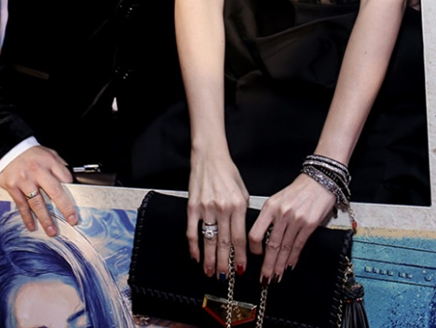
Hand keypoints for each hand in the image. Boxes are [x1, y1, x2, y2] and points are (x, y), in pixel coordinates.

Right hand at [0, 145, 77, 235]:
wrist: (5, 149)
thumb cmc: (29, 153)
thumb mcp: (47, 152)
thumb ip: (58, 165)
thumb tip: (70, 179)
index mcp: (48, 161)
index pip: (64, 177)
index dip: (72, 189)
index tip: (78, 201)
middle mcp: (37, 171)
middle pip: (54, 191)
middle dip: (64, 207)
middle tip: (72, 219)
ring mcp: (24, 180)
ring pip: (37, 203)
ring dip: (45, 219)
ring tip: (52, 231)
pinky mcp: (13, 187)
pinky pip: (22, 205)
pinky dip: (27, 217)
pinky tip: (32, 226)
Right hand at [187, 149, 248, 278]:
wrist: (209, 156)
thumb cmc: (228, 173)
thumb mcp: (243, 191)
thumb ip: (243, 213)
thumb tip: (242, 236)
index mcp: (238, 205)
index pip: (240, 238)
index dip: (240, 256)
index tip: (241, 270)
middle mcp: (222, 208)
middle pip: (224, 243)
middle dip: (225, 264)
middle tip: (225, 278)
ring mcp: (206, 208)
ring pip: (208, 240)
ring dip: (210, 260)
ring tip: (211, 273)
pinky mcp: (192, 206)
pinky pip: (192, 231)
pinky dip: (193, 246)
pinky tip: (195, 257)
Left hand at [248, 173, 334, 283]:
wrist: (319, 181)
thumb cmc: (297, 191)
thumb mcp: (277, 198)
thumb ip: (269, 217)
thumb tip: (262, 238)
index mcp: (270, 206)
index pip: (256, 232)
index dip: (254, 248)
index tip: (255, 256)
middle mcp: (281, 213)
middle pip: (271, 245)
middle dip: (267, 265)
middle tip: (264, 278)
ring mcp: (296, 220)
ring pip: (284, 248)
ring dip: (280, 265)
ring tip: (276, 277)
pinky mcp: (309, 225)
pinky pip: (298, 245)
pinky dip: (293, 257)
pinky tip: (289, 266)